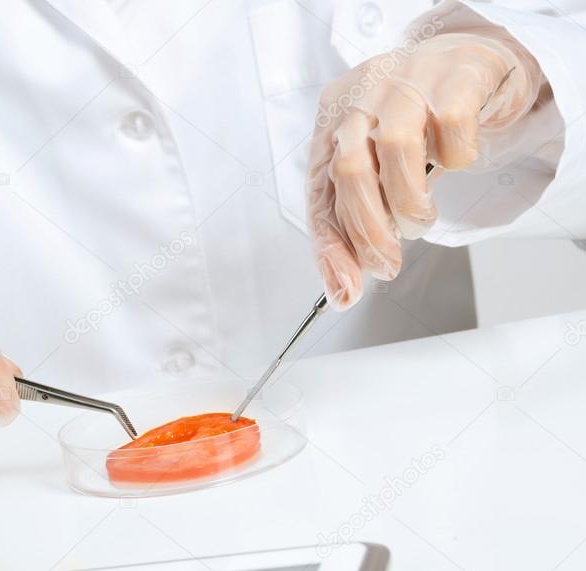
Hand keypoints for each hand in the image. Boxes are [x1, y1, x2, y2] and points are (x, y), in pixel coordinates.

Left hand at [307, 31, 541, 308]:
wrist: (469, 61)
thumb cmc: (414, 123)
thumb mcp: (376, 166)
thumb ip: (356, 220)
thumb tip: (343, 290)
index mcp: (332, 121)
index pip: (320, 192)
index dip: (331, 246)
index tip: (347, 289)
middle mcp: (361, 97)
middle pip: (350, 171)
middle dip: (370, 232)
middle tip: (389, 264)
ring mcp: (406, 81)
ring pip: (397, 150)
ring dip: (411, 203)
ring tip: (421, 221)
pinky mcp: (452, 76)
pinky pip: (451, 129)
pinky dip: (456, 159)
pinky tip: (454, 160)